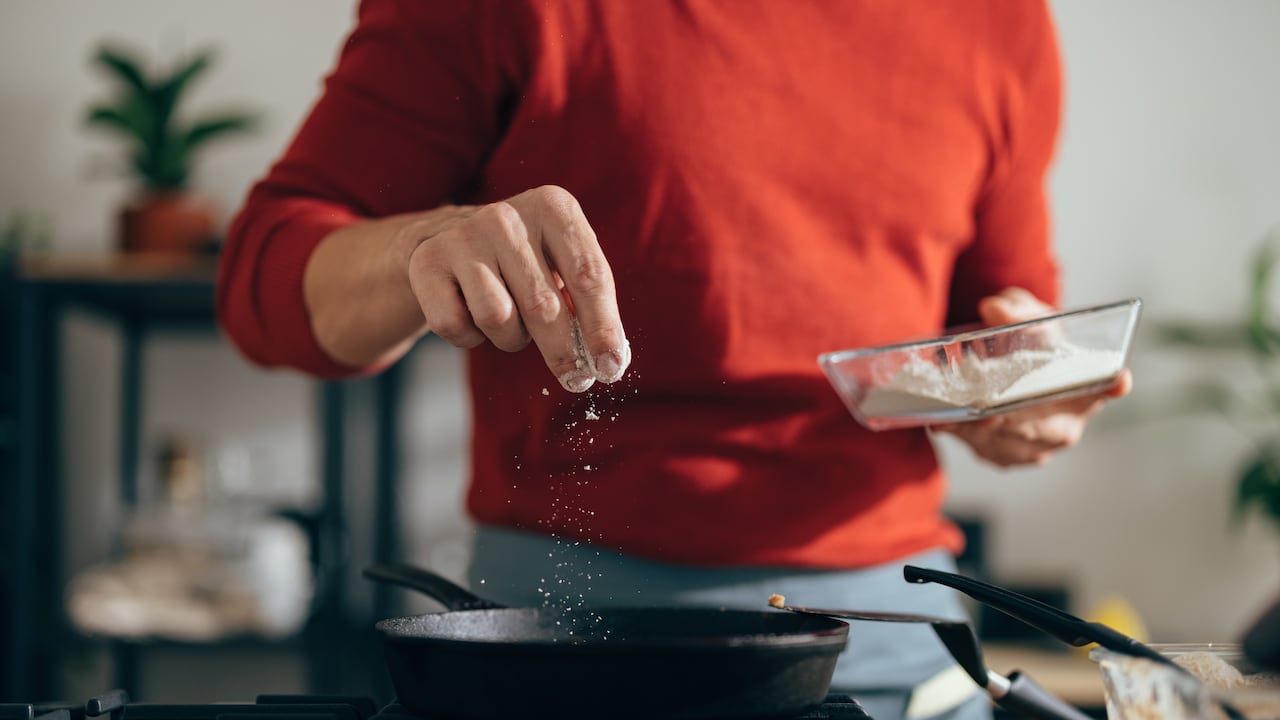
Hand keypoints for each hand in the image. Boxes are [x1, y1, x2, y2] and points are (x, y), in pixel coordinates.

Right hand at [404, 185, 629, 392]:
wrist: (447, 237)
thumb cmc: (524, 261)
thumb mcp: (562, 264)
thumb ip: (588, 303)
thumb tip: (608, 358)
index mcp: (553, 207)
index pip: (588, 276)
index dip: (603, 328)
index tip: (610, 366)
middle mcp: (506, 216)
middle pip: (545, 307)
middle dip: (564, 353)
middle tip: (575, 379)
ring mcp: (463, 236)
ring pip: (499, 320)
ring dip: (511, 338)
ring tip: (510, 321)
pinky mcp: (427, 262)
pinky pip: (458, 327)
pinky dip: (470, 338)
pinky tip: (471, 314)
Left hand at [931, 287, 1131, 466]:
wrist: (1010, 370)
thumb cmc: (1029, 343)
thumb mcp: (1026, 317)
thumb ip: (1016, 310)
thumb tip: (994, 310)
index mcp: (1085, 387)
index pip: (1104, 387)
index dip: (1110, 386)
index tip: (1118, 379)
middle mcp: (1067, 423)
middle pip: (1044, 428)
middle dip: (1014, 422)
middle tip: (989, 414)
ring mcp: (1037, 446)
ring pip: (1009, 444)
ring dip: (981, 432)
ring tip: (957, 416)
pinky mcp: (1004, 456)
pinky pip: (984, 450)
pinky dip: (963, 436)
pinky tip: (944, 422)